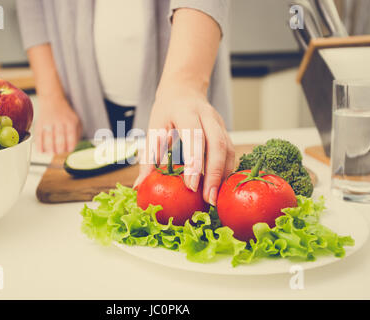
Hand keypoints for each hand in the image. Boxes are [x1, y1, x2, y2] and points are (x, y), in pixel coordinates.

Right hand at [35, 96, 81, 153]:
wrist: (52, 100)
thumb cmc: (65, 114)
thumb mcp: (76, 120)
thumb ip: (78, 133)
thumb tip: (74, 146)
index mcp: (70, 122)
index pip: (71, 137)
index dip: (70, 146)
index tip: (68, 150)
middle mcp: (59, 122)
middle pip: (59, 139)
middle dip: (59, 149)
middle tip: (59, 152)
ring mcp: (48, 123)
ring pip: (48, 139)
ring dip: (49, 149)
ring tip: (51, 152)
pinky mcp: (39, 124)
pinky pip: (38, 136)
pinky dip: (39, 145)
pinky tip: (41, 151)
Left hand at [135, 84, 234, 205]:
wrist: (184, 90)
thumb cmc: (166, 112)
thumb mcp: (153, 128)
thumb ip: (148, 157)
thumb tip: (139, 185)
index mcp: (186, 112)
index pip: (194, 137)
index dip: (194, 162)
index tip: (191, 187)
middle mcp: (207, 116)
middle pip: (217, 144)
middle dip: (214, 174)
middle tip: (208, 199)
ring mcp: (220, 123)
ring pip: (228, 150)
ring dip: (223, 176)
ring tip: (215, 199)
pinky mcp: (226, 132)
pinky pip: (230, 153)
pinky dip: (226, 172)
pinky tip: (220, 188)